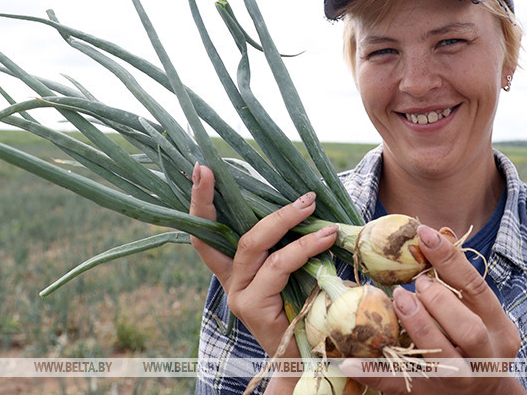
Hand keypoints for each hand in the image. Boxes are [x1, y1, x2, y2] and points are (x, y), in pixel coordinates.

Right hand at [188, 164, 337, 362]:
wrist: (304, 358)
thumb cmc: (303, 309)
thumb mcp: (293, 271)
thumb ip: (288, 244)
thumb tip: (307, 202)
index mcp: (233, 269)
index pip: (206, 232)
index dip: (201, 201)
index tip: (202, 169)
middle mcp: (230, 280)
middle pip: (223, 233)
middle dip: (238, 200)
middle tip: (255, 172)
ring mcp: (238, 294)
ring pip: (254, 245)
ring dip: (285, 220)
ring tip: (310, 205)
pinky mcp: (253, 305)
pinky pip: (278, 265)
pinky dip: (303, 247)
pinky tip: (325, 237)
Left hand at [340, 224, 524, 394]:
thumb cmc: (476, 342)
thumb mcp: (479, 313)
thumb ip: (458, 282)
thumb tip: (432, 235)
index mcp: (499, 329)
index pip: (477, 289)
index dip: (451, 259)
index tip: (424, 235)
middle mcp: (484, 357)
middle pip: (468, 330)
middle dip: (439, 302)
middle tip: (416, 284)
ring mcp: (457, 380)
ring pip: (440, 357)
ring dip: (417, 326)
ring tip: (398, 300)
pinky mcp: (428, 394)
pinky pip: (398, 385)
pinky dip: (372, 372)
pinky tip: (348, 359)